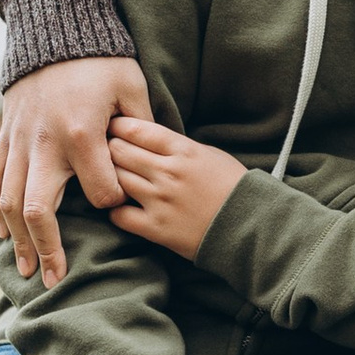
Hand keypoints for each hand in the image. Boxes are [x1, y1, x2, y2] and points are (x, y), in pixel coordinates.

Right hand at [0, 59, 153, 287]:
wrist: (52, 30)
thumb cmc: (101, 60)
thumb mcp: (132, 85)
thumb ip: (144, 125)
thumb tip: (159, 159)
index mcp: (82, 133)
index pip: (99, 191)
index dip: (113, 204)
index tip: (121, 207)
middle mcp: (44, 143)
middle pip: (38, 210)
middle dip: (47, 248)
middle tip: (54, 279)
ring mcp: (19, 142)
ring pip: (9, 201)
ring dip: (16, 239)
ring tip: (26, 270)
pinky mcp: (4, 137)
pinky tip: (6, 235)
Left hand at [105, 116, 245, 259]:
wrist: (250, 226)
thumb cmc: (233, 186)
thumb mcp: (210, 155)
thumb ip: (179, 147)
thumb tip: (150, 140)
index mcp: (184, 150)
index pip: (137, 130)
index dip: (118, 126)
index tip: (112, 128)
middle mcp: (168, 173)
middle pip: (119, 152)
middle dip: (108, 148)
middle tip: (104, 151)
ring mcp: (160, 201)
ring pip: (115, 179)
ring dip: (108, 177)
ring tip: (108, 176)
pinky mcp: (156, 228)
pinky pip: (119, 215)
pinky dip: (115, 208)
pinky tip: (121, 205)